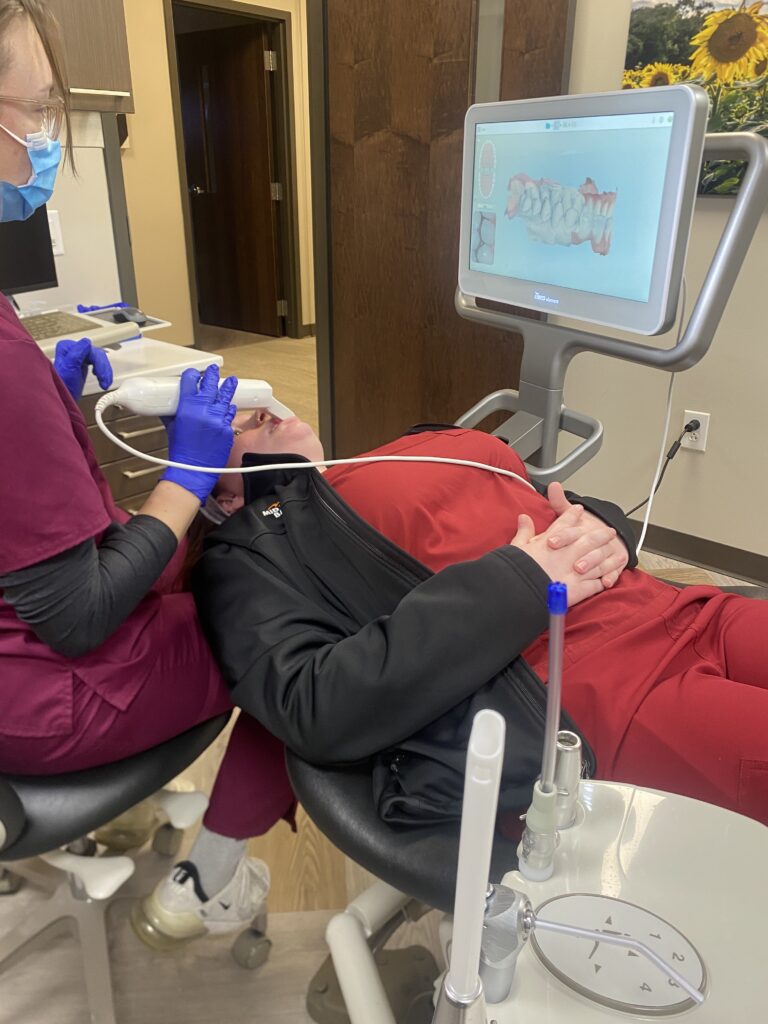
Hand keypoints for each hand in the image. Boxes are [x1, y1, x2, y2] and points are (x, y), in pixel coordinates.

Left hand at [53, 337, 112, 400]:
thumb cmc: (62, 388)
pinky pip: (98, 365)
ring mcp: (78, 358)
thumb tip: (86, 342)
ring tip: (104, 383)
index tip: (99, 375)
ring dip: (104, 372)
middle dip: (103, 368)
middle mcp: (73, 351)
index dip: (98, 362)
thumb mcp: (69, 368)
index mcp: (68, 348)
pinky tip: (102, 380)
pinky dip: (103, 373)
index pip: (90, 349)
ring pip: (99, 359)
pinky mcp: (82, 366)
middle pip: (96, 354)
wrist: (62, 401)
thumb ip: (76, 353)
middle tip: (104, 381)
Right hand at [161, 365, 237, 503]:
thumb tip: (168, 405)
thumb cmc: (180, 452)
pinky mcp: (227, 429)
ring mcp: (218, 420)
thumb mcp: (172, 428)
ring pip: (224, 398)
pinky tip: (229, 405)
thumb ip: (172, 414)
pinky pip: (229, 415)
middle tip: (213, 370)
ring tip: (230, 380)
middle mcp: (204, 411)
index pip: (190, 383)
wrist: (193, 471)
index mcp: (187, 409)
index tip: (193, 373)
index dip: (192, 376)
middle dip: (212, 376)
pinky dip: (228, 409)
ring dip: (227, 388)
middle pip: (210, 386)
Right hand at [510, 503, 621, 606]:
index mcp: (552, 541)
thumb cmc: (518, 571)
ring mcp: (577, 571)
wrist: (523, 594)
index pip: (564, 523)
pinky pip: (596, 583)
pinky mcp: (580, 589)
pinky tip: (609, 579)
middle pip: (589, 539)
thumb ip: (525, 532)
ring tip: (618, 552)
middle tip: (609, 531)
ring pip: (598, 560)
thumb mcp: (517, 548)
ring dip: (609, 556)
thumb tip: (524, 517)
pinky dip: (604, 580)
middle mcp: (568, 553)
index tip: (580, 509)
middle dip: (600, 534)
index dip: (573, 515)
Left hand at [546, 482, 628, 587]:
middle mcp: (595, 538)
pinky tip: (604, 582)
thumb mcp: (571, 517)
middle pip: (587, 543)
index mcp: (582, 527)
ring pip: (600, 557)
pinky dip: (610, 576)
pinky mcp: (615, 564)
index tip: (550, 542)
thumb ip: (560, 503)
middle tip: (566, 559)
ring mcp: (606, 551)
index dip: (562, 536)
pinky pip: (613, 571)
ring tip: (580, 570)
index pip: (571, 530)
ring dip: (591, 563)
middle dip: (577, 551)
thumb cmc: (585, 530)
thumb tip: (553, 485)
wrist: (612, 536)